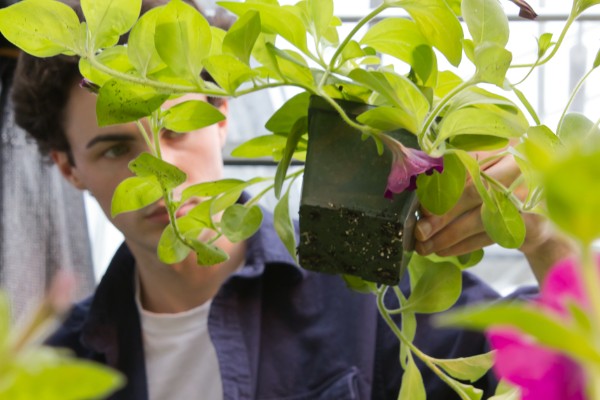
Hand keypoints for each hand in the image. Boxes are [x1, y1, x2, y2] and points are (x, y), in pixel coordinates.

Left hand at [413, 154, 577, 282]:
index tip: (423, 209)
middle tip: (419, 232)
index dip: (442, 188)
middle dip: (442, 216)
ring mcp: (527, 196)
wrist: (541, 216)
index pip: (465, 166)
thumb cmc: (501, 190)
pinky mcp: (531, 223)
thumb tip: (421, 199)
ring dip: (448, 236)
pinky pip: (490, 237)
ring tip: (425, 246)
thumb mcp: (482, 174)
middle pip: (473, 193)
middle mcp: (517, 167)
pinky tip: (444, 250)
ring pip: (479, 219)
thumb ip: (455, 178)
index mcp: (501, 148)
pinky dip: (463, 246)